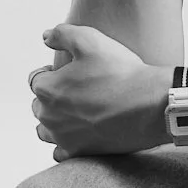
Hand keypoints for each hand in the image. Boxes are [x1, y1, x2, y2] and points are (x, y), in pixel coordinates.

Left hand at [31, 23, 170, 159]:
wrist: (150, 105)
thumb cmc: (120, 72)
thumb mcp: (89, 40)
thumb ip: (62, 34)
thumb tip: (45, 37)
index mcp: (47, 89)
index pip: (36, 79)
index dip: (51, 72)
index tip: (68, 71)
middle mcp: (49, 116)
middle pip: (39, 105)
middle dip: (52, 96)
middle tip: (76, 89)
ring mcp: (64, 137)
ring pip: (45, 131)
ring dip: (54, 121)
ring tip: (74, 112)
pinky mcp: (80, 152)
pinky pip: (60, 153)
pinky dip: (65, 144)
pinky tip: (78, 134)